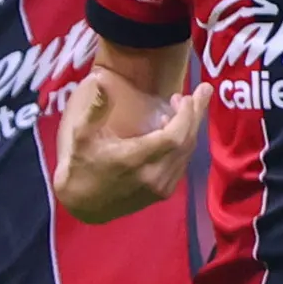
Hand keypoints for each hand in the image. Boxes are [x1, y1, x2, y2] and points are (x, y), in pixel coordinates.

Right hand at [55, 63, 197, 221]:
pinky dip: (184, 144)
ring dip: (191, 128)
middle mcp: (153, 175)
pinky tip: (174, 128)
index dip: (186, 115)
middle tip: (202, 91)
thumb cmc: (81, 165)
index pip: (174, 136)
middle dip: (196, 114)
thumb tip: (102, 78)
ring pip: (187, 153)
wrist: (83, 205)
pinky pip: (182, 164)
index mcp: (134, 159)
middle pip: (187, 142)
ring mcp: (160, 187)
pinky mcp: (163, 193)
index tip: (184, 96)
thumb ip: (96, 108)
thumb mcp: (81, 136)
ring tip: (185, 105)